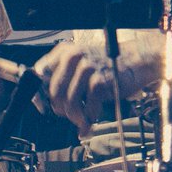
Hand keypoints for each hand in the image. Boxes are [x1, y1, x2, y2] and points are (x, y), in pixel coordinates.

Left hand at [34, 41, 151, 135]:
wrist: (132, 61)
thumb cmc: (105, 65)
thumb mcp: (80, 62)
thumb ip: (63, 74)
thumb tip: (43, 99)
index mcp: (65, 51)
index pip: (41, 71)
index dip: (39, 92)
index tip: (42, 105)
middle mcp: (73, 56)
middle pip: (54, 91)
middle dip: (59, 108)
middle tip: (67, 114)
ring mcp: (86, 69)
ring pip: (69, 103)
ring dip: (74, 117)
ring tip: (80, 119)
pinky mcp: (99, 82)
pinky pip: (87, 109)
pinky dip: (88, 120)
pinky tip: (90, 121)